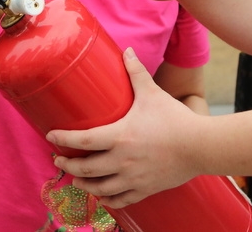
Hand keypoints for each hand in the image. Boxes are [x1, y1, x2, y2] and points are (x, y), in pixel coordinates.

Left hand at [46, 49, 201, 208]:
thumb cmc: (175, 119)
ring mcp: (133, 179)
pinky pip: (120, 200)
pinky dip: (107, 200)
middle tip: (57, 160)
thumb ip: (136, 73)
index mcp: (120, 137)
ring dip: (83, 184)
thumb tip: (126, 50)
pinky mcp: (145, 189)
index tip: (50, 136)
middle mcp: (122, 161)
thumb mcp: (152, 93)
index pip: (83, 140)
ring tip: (75, 178)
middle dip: (68, 165)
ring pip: (100, 188)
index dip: (63, 138)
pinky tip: (101, 196)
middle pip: (86, 168)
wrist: (200, 146)